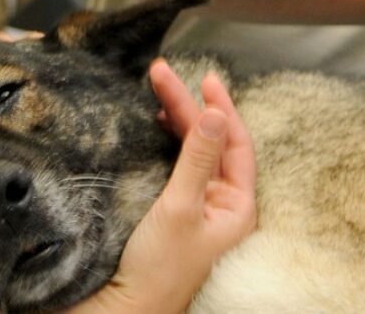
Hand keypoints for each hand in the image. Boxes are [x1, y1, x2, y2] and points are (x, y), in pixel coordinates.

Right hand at [76, 60, 255, 312]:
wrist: (126, 309)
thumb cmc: (158, 269)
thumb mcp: (180, 207)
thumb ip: (197, 158)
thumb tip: (215, 114)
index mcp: (238, 208)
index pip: (237, 145)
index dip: (222, 108)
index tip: (205, 78)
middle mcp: (222, 206)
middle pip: (211, 143)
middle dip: (189, 107)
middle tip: (163, 73)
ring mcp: (198, 209)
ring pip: (194, 152)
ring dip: (178, 121)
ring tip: (158, 90)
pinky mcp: (173, 214)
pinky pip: (178, 168)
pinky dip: (168, 143)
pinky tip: (156, 127)